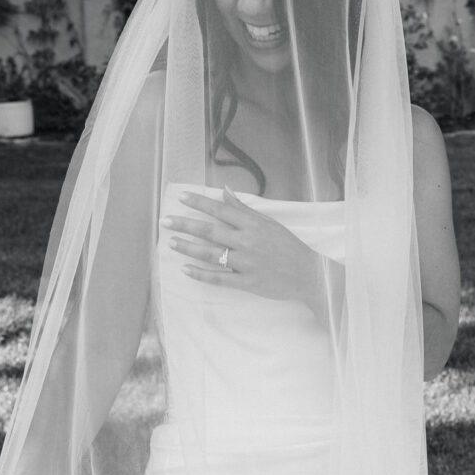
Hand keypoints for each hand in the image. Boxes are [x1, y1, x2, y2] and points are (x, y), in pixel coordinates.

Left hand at [164, 186, 320, 304]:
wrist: (309, 274)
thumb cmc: (288, 246)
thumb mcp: (269, 223)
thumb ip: (244, 209)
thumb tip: (225, 191)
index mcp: (253, 224)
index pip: (221, 210)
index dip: (200, 203)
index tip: (181, 198)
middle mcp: (247, 241)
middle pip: (211, 230)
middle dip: (186, 225)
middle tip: (165, 221)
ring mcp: (247, 263)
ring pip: (211, 254)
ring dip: (188, 247)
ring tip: (171, 242)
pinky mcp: (248, 282)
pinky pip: (219, 278)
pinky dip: (201, 274)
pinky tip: (185, 269)